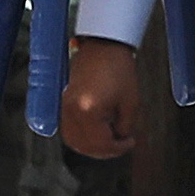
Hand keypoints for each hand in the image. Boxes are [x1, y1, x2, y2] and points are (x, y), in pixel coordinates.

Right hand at [56, 34, 150, 161]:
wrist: (104, 45)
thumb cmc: (117, 67)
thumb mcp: (130, 103)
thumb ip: (125, 127)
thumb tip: (120, 138)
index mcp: (88, 111)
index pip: (100, 143)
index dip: (118, 148)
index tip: (129, 143)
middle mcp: (72, 111)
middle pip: (84, 146)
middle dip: (104, 150)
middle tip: (119, 145)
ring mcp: (66, 106)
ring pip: (73, 140)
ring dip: (90, 146)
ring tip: (107, 141)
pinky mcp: (64, 102)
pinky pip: (68, 128)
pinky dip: (81, 136)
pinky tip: (95, 133)